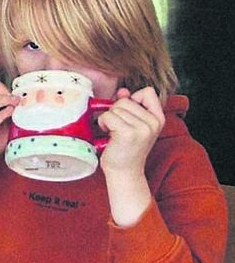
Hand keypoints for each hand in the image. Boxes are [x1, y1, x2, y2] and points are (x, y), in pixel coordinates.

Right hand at [0, 80, 16, 196]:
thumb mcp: (3, 130)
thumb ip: (15, 122)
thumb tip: (36, 120)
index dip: (1, 86)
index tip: (17, 91)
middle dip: (0, 86)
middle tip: (15, 93)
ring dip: (5, 99)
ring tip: (17, 101)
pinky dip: (3, 114)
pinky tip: (11, 113)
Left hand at [98, 86, 162, 226]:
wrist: (124, 171)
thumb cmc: (125, 147)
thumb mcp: (132, 123)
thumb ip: (130, 104)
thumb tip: (123, 90)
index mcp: (159, 118)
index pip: (148, 92)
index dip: (133, 98)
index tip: (128, 112)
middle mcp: (154, 122)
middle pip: (125, 100)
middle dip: (116, 111)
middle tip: (118, 128)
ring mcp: (143, 128)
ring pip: (115, 107)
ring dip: (108, 118)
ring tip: (114, 132)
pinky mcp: (129, 133)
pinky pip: (108, 116)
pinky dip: (104, 124)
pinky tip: (109, 135)